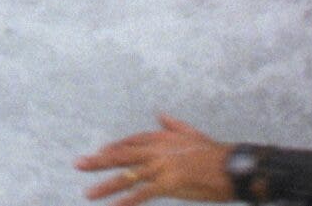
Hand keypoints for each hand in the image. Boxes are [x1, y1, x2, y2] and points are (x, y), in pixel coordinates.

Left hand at [73, 117, 234, 203]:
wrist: (234, 166)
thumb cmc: (216, 153)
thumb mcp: (192, 134)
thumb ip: (173, 125)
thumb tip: (159, 114)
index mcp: (162, 137)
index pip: (131, 142)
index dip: (114, 148)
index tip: (99, 153)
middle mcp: (158, 150)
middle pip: (122, 155)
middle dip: (98, 161)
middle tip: (78, 164)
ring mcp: (162, 166)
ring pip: (127, 176)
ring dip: (105, 185)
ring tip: (88, 194)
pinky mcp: (169, 183)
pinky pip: (142, 194)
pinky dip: (126, 202)